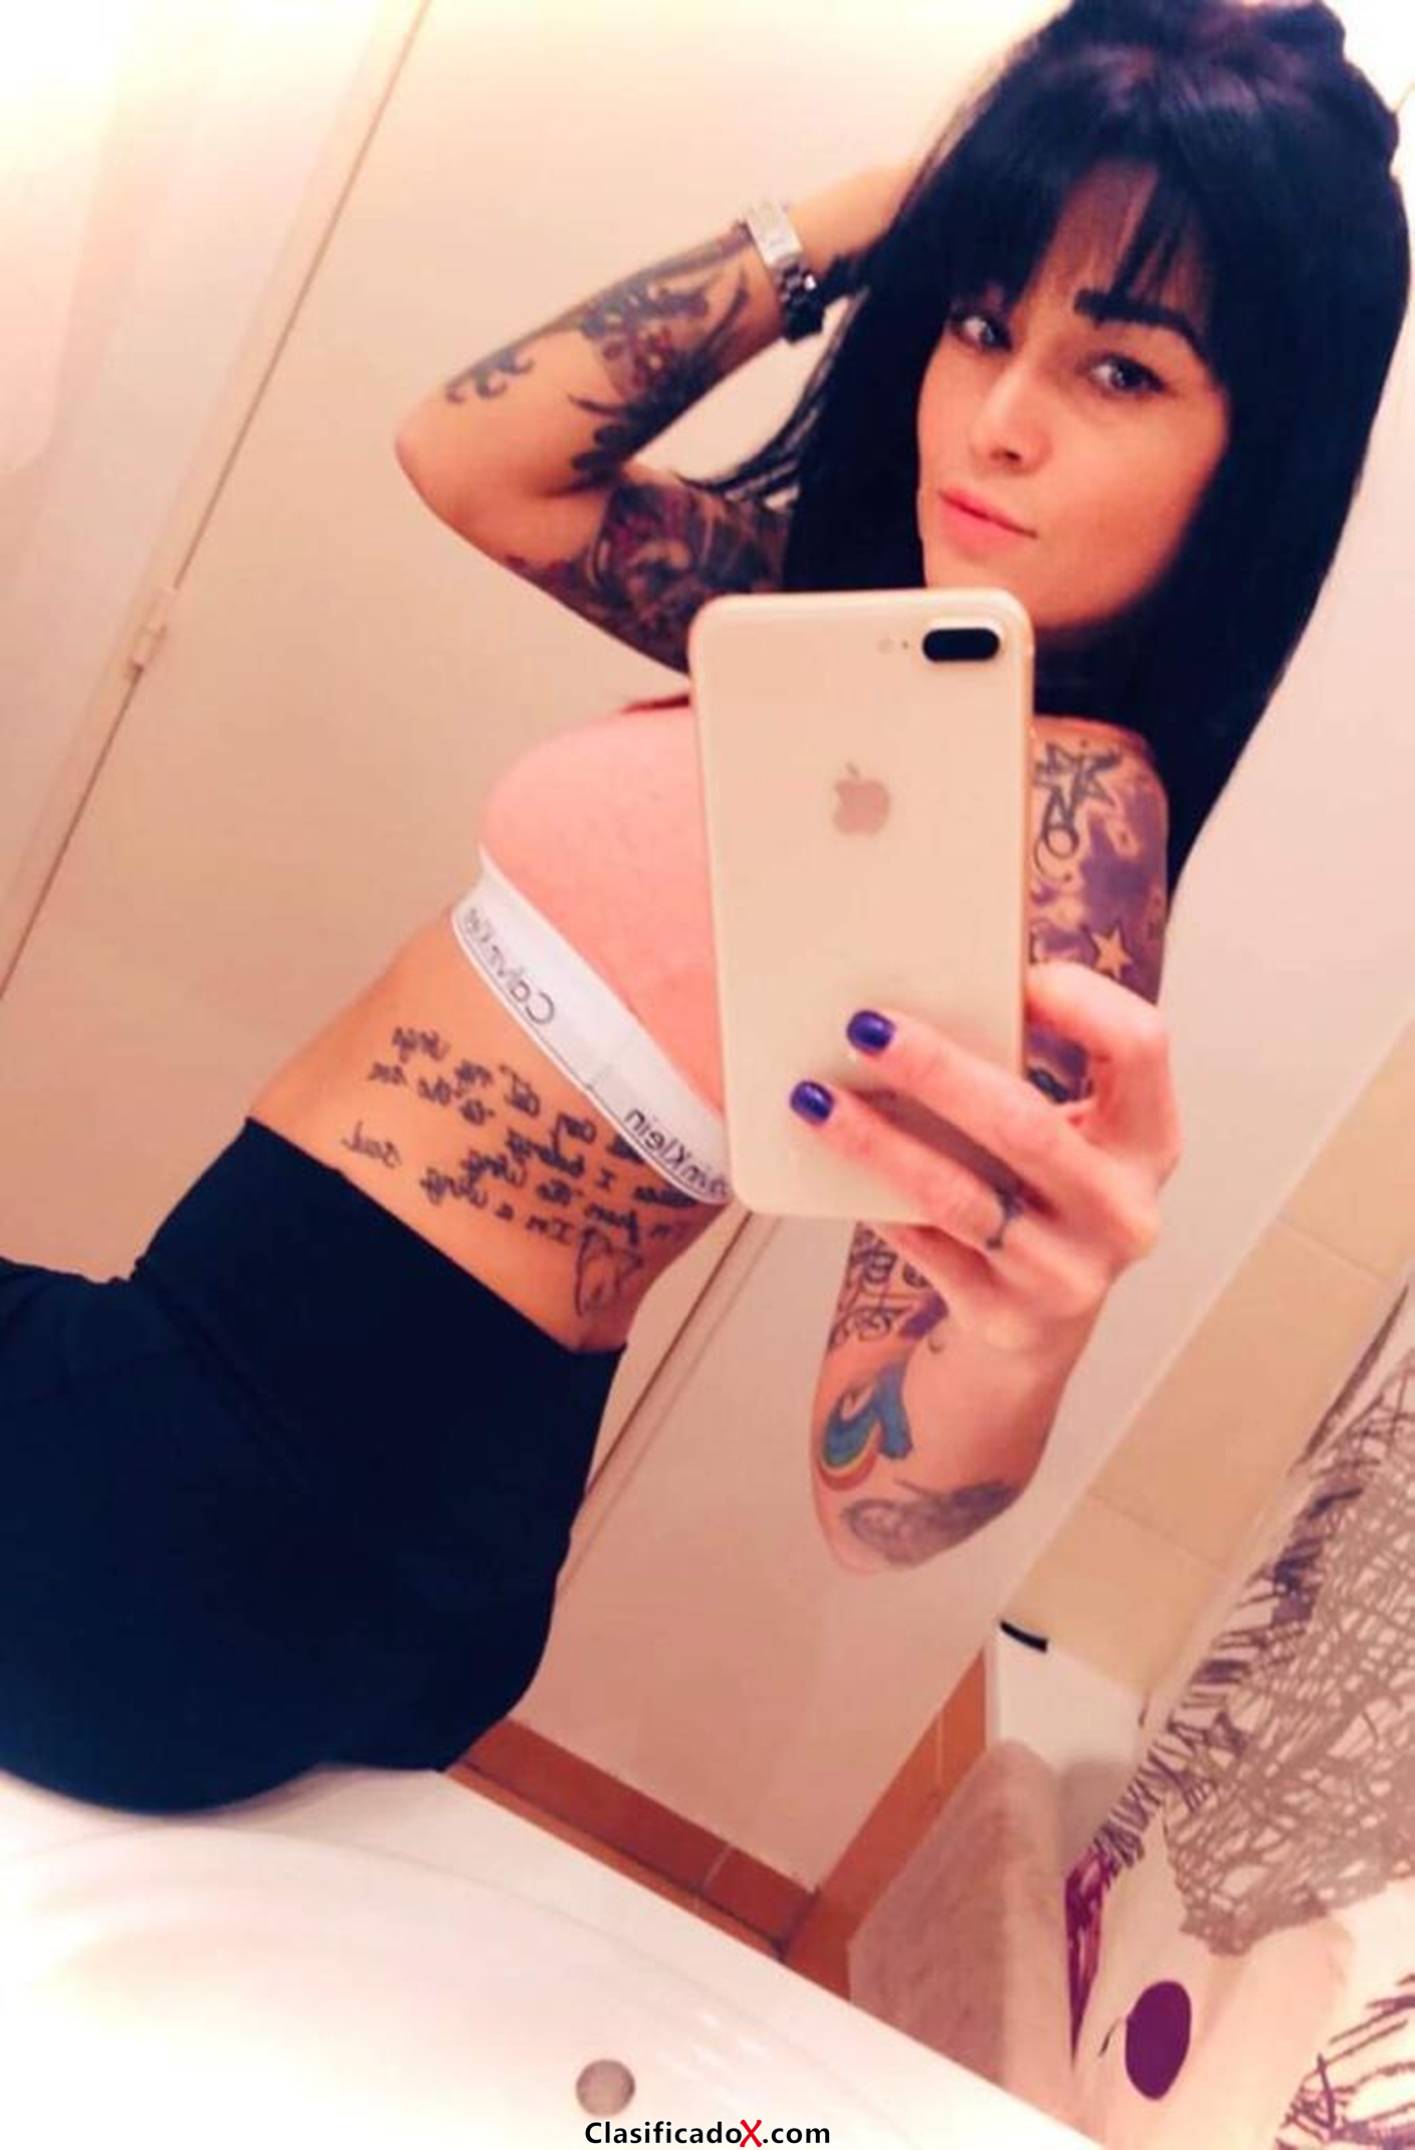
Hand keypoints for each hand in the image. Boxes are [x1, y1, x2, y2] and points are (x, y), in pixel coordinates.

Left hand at [789, 962, 1182, 1361]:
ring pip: (958, 1195)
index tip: (1013, 976)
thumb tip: (920, 1001)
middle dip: (936, 1069)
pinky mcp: (1009, 1317)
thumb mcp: (1068, 1138)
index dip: (1082, 1000)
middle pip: (1024, 1123)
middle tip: (865, 1027)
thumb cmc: (1042, 1197)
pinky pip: (925, 1247)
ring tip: (815, 1099)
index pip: (1141, 1046)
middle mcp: (1122, 1210)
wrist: (1039, 1326)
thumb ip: (1025, 1077)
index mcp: (1148, 1142)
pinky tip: (832, 1166)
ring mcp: (1069, 1273)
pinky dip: (877, 1200)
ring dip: (878, 1141)